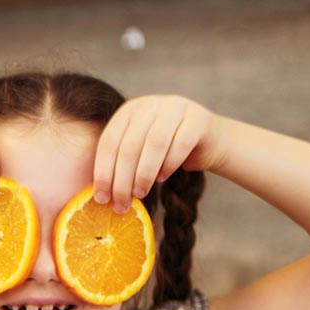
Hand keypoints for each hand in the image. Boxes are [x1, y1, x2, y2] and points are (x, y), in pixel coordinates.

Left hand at [92, 95, 227, 211]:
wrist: (209, 142)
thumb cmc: (167, 153)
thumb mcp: (140, 154)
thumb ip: (121, 164)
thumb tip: (100, 195)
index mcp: (130, 110)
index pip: (109, 142)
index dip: (103, 172)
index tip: (101, 199)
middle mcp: (151, 104)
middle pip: (130, 145)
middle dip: (122, 179)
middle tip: (121, 204)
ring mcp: (176, 108)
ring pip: (154, 143)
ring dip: (144, 173)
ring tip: (140, 194)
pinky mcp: (198, 119)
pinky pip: (181, 144)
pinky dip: (169, 164)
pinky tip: (162, 178)